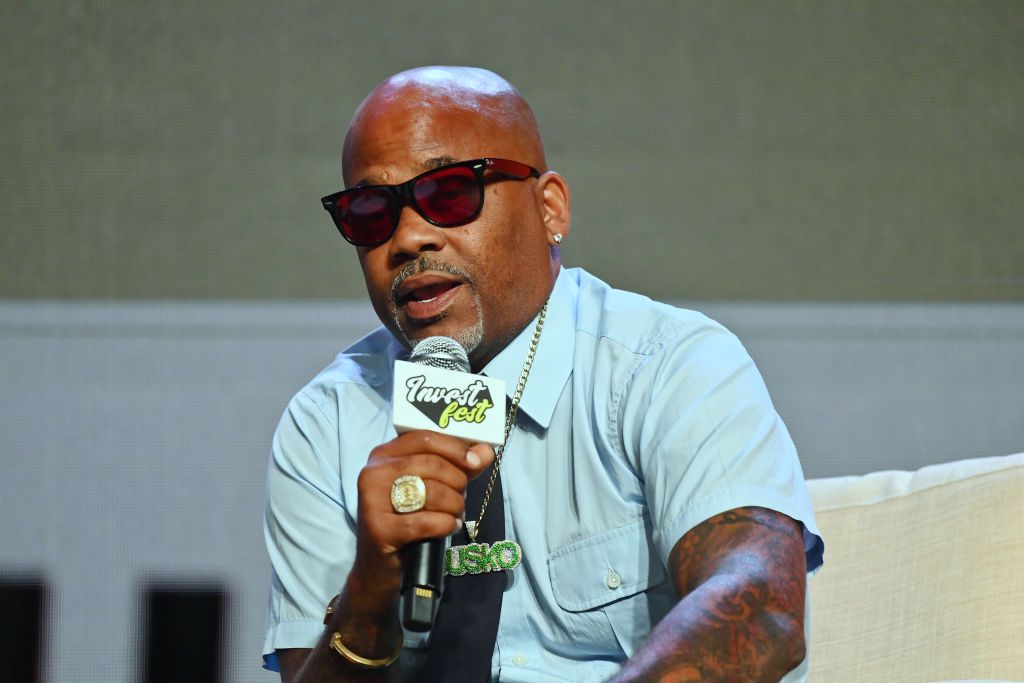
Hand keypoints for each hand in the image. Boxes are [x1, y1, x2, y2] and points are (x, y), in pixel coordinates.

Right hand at [351, 431, 494, 604]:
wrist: (378, 568)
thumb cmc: (407, 522)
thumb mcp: (431, 489)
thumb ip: (458, 467)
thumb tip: (486, 451)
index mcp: (383, 455)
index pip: (424, 438)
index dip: (455, 448)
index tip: (475, 461)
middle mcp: (373, 473)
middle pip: (431, 464)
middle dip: (457, 482)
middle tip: (461, 498)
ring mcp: (372, 501)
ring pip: (432, 492)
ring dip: (454, 505)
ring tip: (454, 515)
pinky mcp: (379, 529)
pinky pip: (426, 521)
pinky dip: (446, 525)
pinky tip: (447, 528)